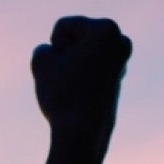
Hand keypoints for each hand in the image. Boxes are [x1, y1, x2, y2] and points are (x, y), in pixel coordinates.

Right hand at [31, 16, 130, 163]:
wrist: (81, 136)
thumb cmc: (63, 95)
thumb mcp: (42, 61)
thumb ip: (45, 48)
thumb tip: (60, 60)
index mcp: (107, 29)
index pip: (62, 27)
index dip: (54, 48)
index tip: (64, 68)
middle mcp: (121, 41)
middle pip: (73, 39)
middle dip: (64, 56)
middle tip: (71, 79)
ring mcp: (121, 62)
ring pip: (78, 57)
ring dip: (70, 69)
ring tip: (77, 89)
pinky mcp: (116, 81)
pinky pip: (85, 73)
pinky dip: (79, 80)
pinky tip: (82, 97)